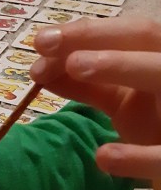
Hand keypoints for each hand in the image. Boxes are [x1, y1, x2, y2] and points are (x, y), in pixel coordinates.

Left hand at [31, 17, 160, 179]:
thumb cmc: (155, 123)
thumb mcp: (122, 99)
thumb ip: (87, 86)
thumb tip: (41, 67)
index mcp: (159, 59)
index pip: (129, 34)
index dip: (86, 32)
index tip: (40, 40)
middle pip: (145, 39)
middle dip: (96, 37)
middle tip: (45, 43)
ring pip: (160, 74)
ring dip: (119, 65)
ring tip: (74, 65)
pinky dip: (136, 157)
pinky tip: (103, 156)